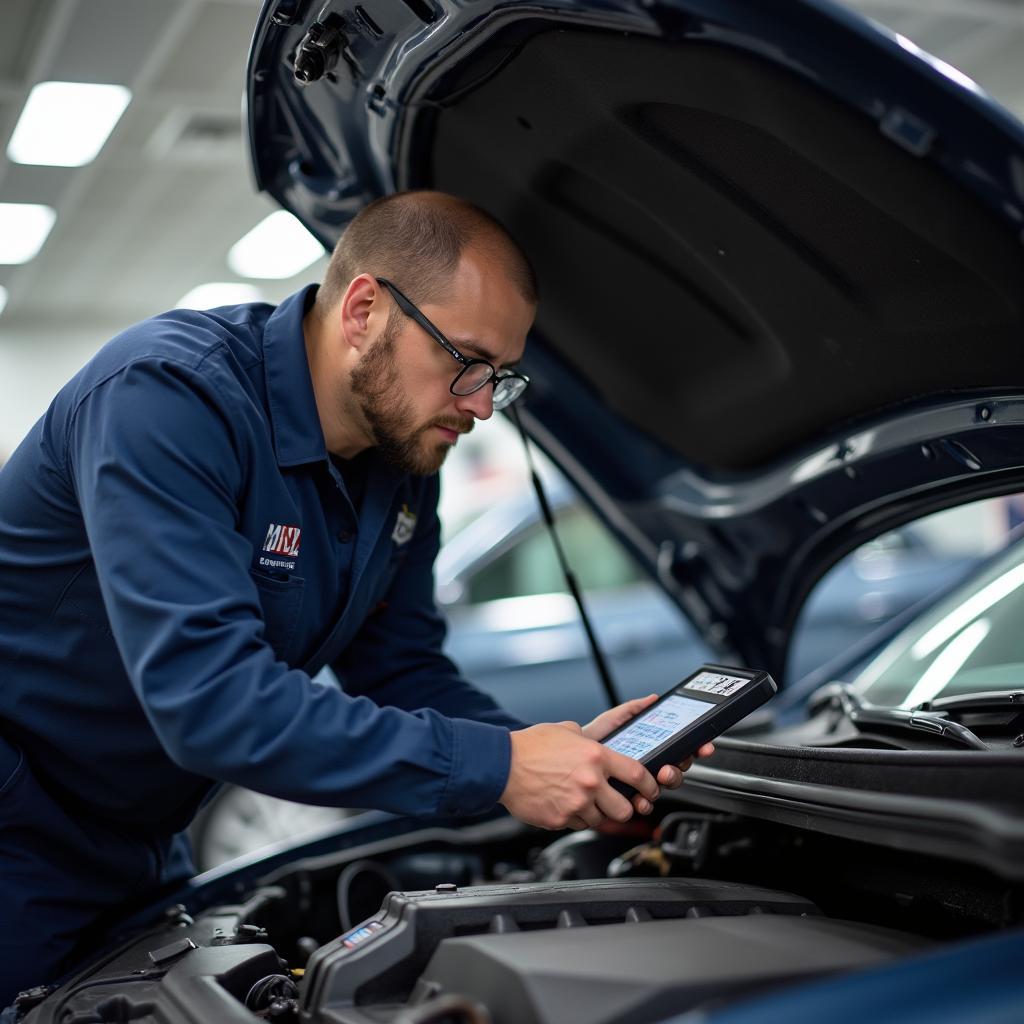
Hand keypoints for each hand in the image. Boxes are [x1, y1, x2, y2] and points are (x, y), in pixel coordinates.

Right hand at [499, 721, 659, 830]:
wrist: (502, 764)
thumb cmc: (531, 746)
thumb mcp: (567, 731)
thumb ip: (590, 740)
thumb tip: (600, 743)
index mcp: (597, 756)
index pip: (638, 775)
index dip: (649, 786)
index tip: (649, 790)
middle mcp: (590, 782)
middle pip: (624, 809)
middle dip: (622, 807)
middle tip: (615, 802)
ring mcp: (576, 803)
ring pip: (601, 820)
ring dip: (595, 813)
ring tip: (581, 799)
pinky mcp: (561, 819)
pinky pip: (578, 824)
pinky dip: (574, 817)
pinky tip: (564, 803)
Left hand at [582, 694, 715, 814]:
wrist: (564, 761)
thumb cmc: (588, 742)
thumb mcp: (612, 720)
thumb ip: (632, 709)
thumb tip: (653, 698)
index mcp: (650, 749)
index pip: (678, 748)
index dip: (695, 747)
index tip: (702, 745)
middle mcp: (649, 767)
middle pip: (677, 768)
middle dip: (681, 767)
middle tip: (671, 764)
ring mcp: (639, 785)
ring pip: (664, 787)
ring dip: (667, 783)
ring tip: (659, 776)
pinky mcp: (627, 799)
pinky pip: (644, 804)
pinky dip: (645, 804)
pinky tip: (640, 800)